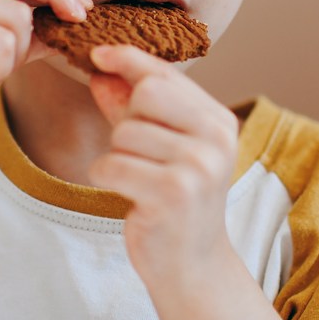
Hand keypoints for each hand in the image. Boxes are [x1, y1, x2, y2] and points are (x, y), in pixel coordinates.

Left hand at [86, 44, 242, 293]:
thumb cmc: (174, 202)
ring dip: (116, 156)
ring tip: (138, 181)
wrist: (192, 266)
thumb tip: (102, 70)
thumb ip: (133, 108)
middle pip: (146, 94)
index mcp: (219, 121)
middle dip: (126, 120)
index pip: (166, 74)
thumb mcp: (161, 148)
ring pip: (124, 132)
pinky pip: (112, 164)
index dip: (128, 59)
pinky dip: (107, 178)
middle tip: (136, 153)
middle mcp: (216, 138)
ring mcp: (198, 166)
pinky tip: (129, 196)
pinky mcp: (172, 193)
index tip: (98, 54)